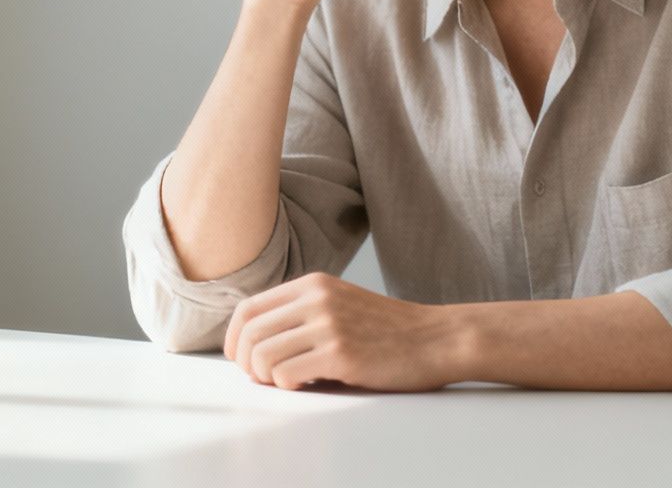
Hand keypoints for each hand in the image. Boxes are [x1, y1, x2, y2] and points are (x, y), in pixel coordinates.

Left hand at [223, 272, 468, 391]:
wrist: (436, 339)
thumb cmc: (388, 330)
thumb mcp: (340, 303)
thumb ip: (302, 312)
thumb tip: (255, 342)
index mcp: (313, 284)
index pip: (248, 308)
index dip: (235, 339)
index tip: (241, 359)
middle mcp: (316, 299)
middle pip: (250, 333)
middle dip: (245, 362)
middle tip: (261, 378)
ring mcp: (329, 325)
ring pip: (263, 355)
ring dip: (265, 377)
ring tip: (286, 382)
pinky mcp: (341, 354)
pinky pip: (287, 374)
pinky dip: (287, 386)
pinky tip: (306, 384)